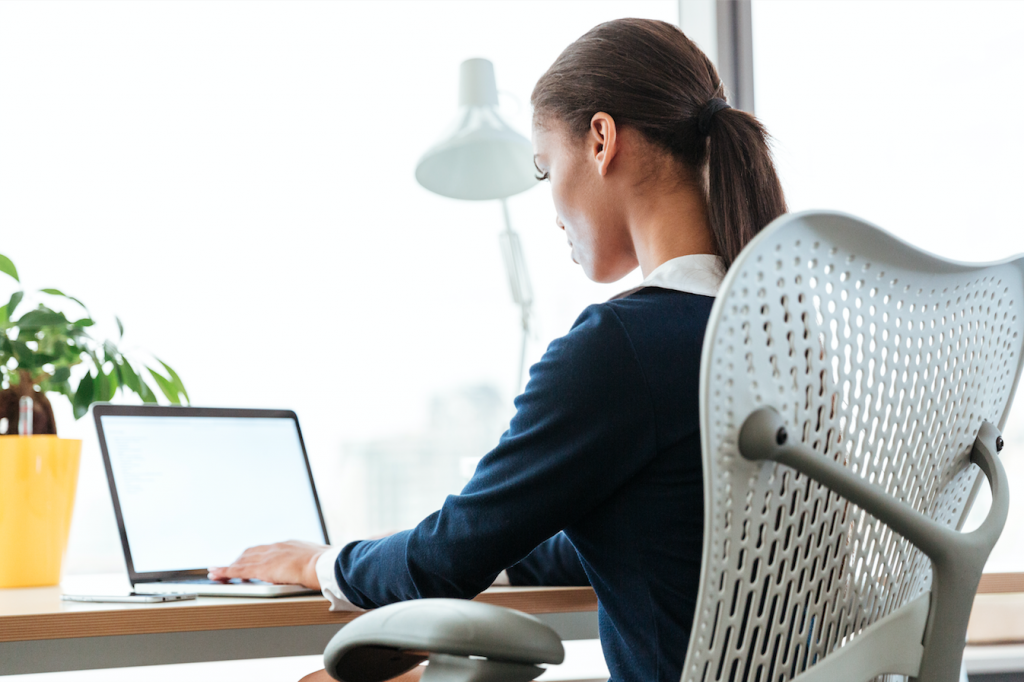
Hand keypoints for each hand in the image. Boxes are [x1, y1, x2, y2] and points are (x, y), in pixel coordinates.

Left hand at [208, 540, 326, 588]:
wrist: (324, 565)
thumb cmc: (327, 565)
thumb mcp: (319, 560)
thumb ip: (313, 564)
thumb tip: (320, 569)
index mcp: (290, 545)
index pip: (267, 549)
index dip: (256, 554)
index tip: (251, 558)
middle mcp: (276, 547)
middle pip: (251, 552)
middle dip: (239, 560)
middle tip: (230, 567)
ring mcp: (268, 557)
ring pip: (241, 560)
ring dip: (228, 566)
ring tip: (217, 572)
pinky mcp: (261, 568)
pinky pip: (237, 570)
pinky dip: (225, 572)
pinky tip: (216, 575)